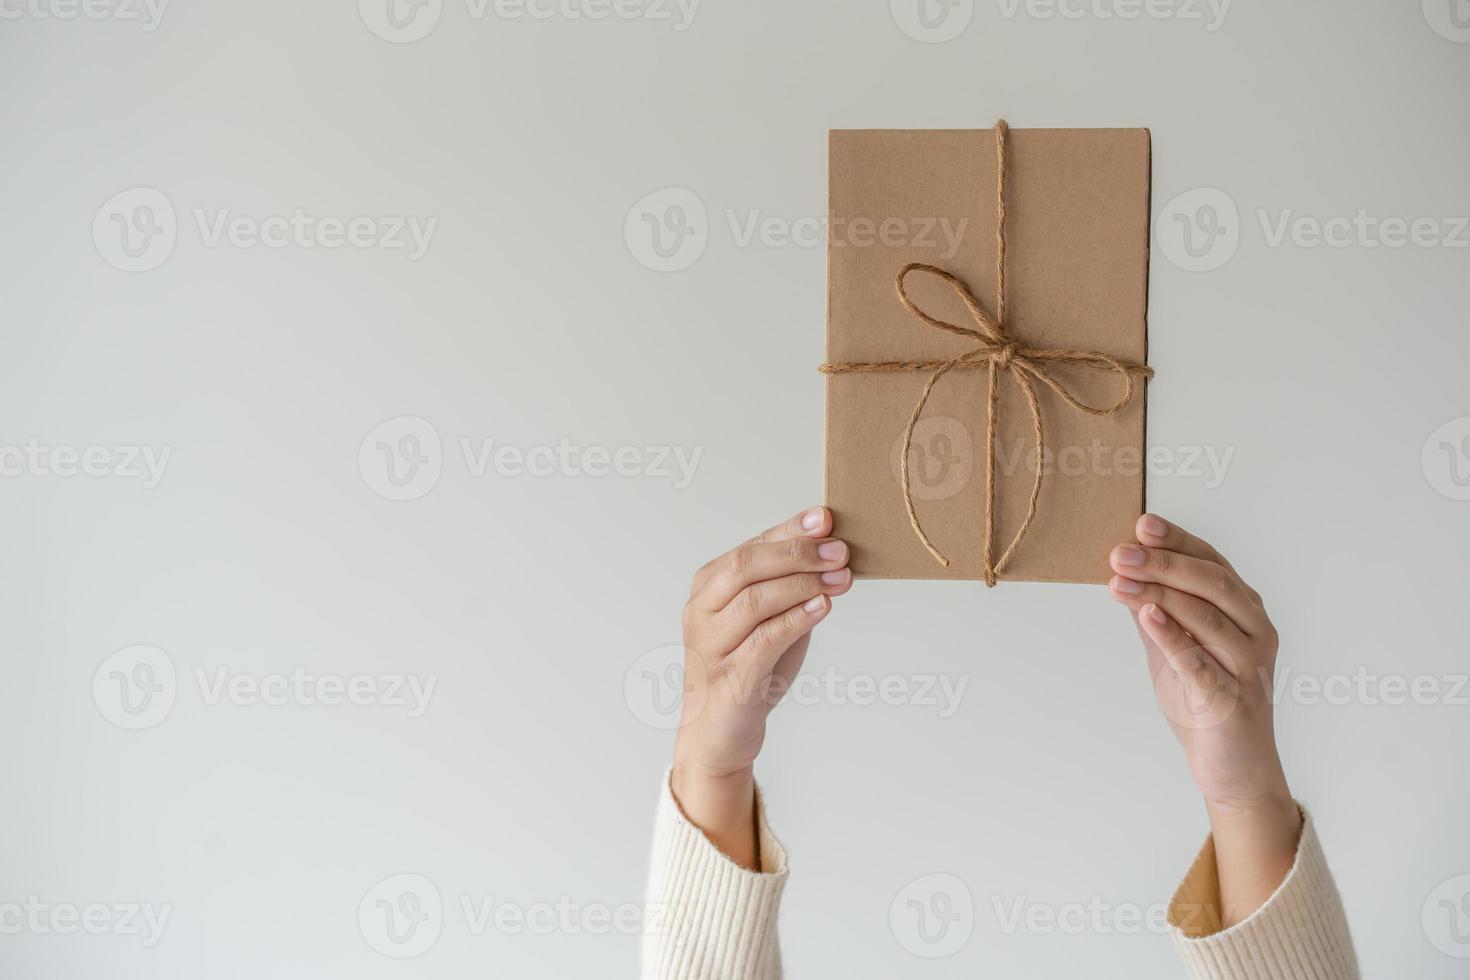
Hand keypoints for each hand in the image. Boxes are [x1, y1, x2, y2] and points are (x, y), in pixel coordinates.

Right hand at [671, 507, 851, 867]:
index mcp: (708, 588)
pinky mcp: (729, 680)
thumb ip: (789, 586)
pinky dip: (795, 620)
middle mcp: (702, 612)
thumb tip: (830, 548)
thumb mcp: (768, 619)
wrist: (718, 734)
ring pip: (755, 600)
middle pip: (747, 566)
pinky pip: (763, 641)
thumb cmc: (746, 669)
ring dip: (803, 584)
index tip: (825, 518)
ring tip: (840, 579)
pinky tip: (822, 607)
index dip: (790, 530)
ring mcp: (711, 646)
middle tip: (839, 552)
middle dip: (798, 554)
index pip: (751, 546)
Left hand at [1108, 514, 1301, 926]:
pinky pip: (1201, 662)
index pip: (1211, 563)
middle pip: (1211, 584)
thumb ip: (1157, 610)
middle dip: (1163, 562)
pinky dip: (1174, 636)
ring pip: (1206, 617)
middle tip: (1120, 551)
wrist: (1235, 769)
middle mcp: (1254, 632)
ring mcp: (1247, 666)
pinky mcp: (1231, 700)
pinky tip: (1148, 615)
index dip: (1177, 541)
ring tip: (1119, 578)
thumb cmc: (1208, 702)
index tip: (1141, 523)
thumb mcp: (1175, 648)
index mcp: (1245, 612)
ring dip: (1159, 593)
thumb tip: (1124, 570)